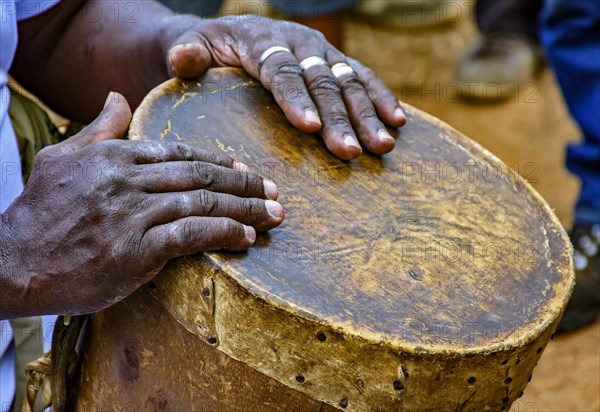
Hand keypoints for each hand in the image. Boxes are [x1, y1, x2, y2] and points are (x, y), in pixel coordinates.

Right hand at [0, 92, 283, 316]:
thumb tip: (117, 97)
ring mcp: (132, 214)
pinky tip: (247, 237)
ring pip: (203, 202)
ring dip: (246, 209)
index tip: (246, 171)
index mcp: (115, 156)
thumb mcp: (62, 158)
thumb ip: (98, 129)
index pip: (181, 153)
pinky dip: (224, 233)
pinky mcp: (135, 250)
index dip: (220, 161)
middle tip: (274, 191)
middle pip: (200, 175)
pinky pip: (192, 235)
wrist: (11, 262)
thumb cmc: (38, 212)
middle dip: (244, 184)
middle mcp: (127, 180)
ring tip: (274, 214)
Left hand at [165, 16, 405, 160]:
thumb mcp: (190, 46)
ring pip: (349, 81)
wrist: (229, 33)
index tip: (312, 129)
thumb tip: (181, 59)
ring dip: (368, 114)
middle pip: (322, 81)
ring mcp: (321, 51)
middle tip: (353, 153)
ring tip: (383, 146)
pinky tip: (398, 122)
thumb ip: (186, 54)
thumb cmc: (208, 49)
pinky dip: (382, 97)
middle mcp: (298, 42)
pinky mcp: (335, 60)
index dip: (297, 99)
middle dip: (340, 118)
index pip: (281, 70)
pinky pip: (363, 77)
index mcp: (262, 40)